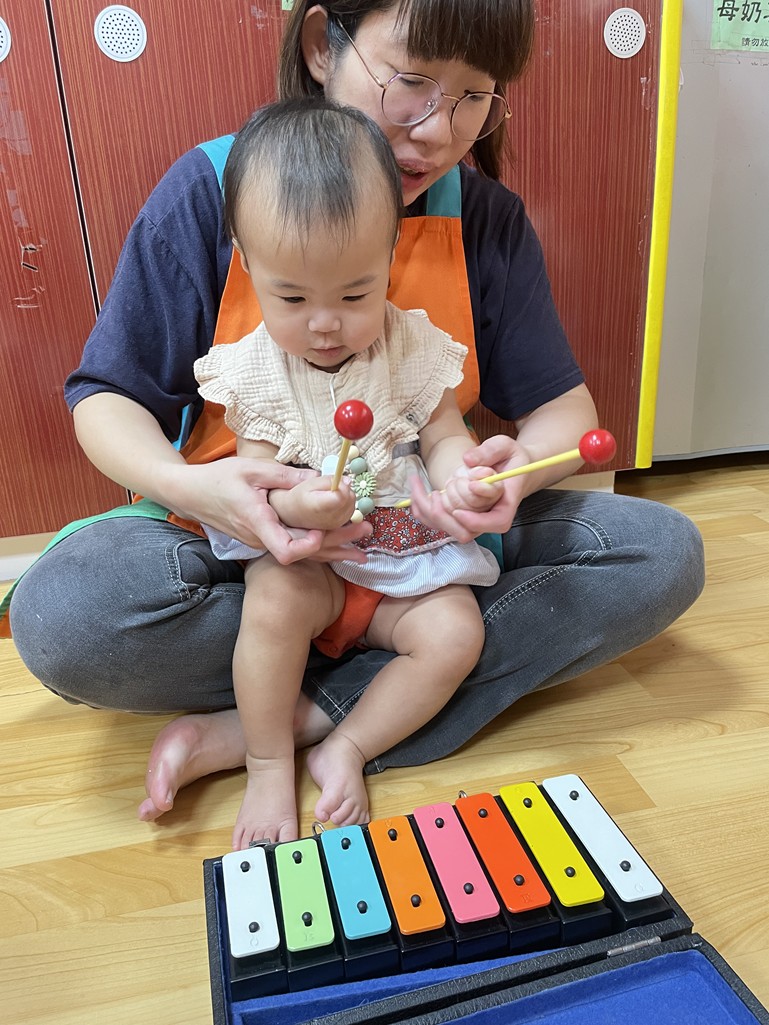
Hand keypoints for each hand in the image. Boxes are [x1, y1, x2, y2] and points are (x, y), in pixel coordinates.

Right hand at [164, 458, 361, 565]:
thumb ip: (286, 476)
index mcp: (257, 522)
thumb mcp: (253, 470)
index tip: (322, 532)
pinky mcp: (263, 540)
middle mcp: (260, 539)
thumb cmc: (219, 479)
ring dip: (332, 546)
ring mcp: (261, 543)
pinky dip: (318, 547)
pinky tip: (340, 547)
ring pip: (301, 552)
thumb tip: (321, 477)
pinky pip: (293, 547)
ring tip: (363, 546)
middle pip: (304, 553)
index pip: (285, 550)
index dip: (307, 545)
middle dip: (337, 544)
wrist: (191, 495)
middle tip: (365, 531)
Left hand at [408, 436, 530, 542]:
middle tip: (436, 492)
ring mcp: (473, 518)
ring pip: (448, 528)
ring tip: (422, 486)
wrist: (508, 468)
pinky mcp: (458, 515)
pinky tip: (417, 490)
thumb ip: (490, 450)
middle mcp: (489, 515)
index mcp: (506, 501)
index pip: (497, 522)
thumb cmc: (510, 458)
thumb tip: (468, 461)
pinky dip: (422, 509)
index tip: (460, 508)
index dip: (477, 520)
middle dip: (445, 513)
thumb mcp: (506, 445)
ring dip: (429, 510)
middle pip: (466, 532)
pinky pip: (437, 522)